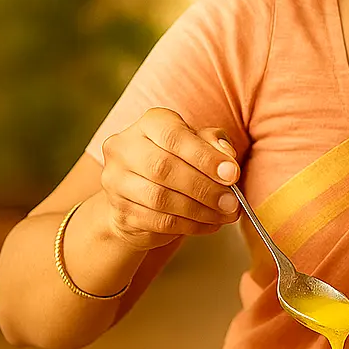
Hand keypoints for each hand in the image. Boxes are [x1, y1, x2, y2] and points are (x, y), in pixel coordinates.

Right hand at [100, 107, 241, 251]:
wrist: (143, 197)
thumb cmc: (179, 163)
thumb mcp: (200, 145)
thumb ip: (214, 144)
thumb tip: (228, 159)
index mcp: (149, 123)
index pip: (174, 136)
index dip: (205, 156)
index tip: (232, 174)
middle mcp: (124, 148)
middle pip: (164, 168)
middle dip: (204, 188)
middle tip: (231, 202)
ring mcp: (116, 181)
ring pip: (160, 198)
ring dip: (200, 211)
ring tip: (224, 215)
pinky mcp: (120, 211)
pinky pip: (158, 221)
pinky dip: (190, 225)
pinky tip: (209, 224)